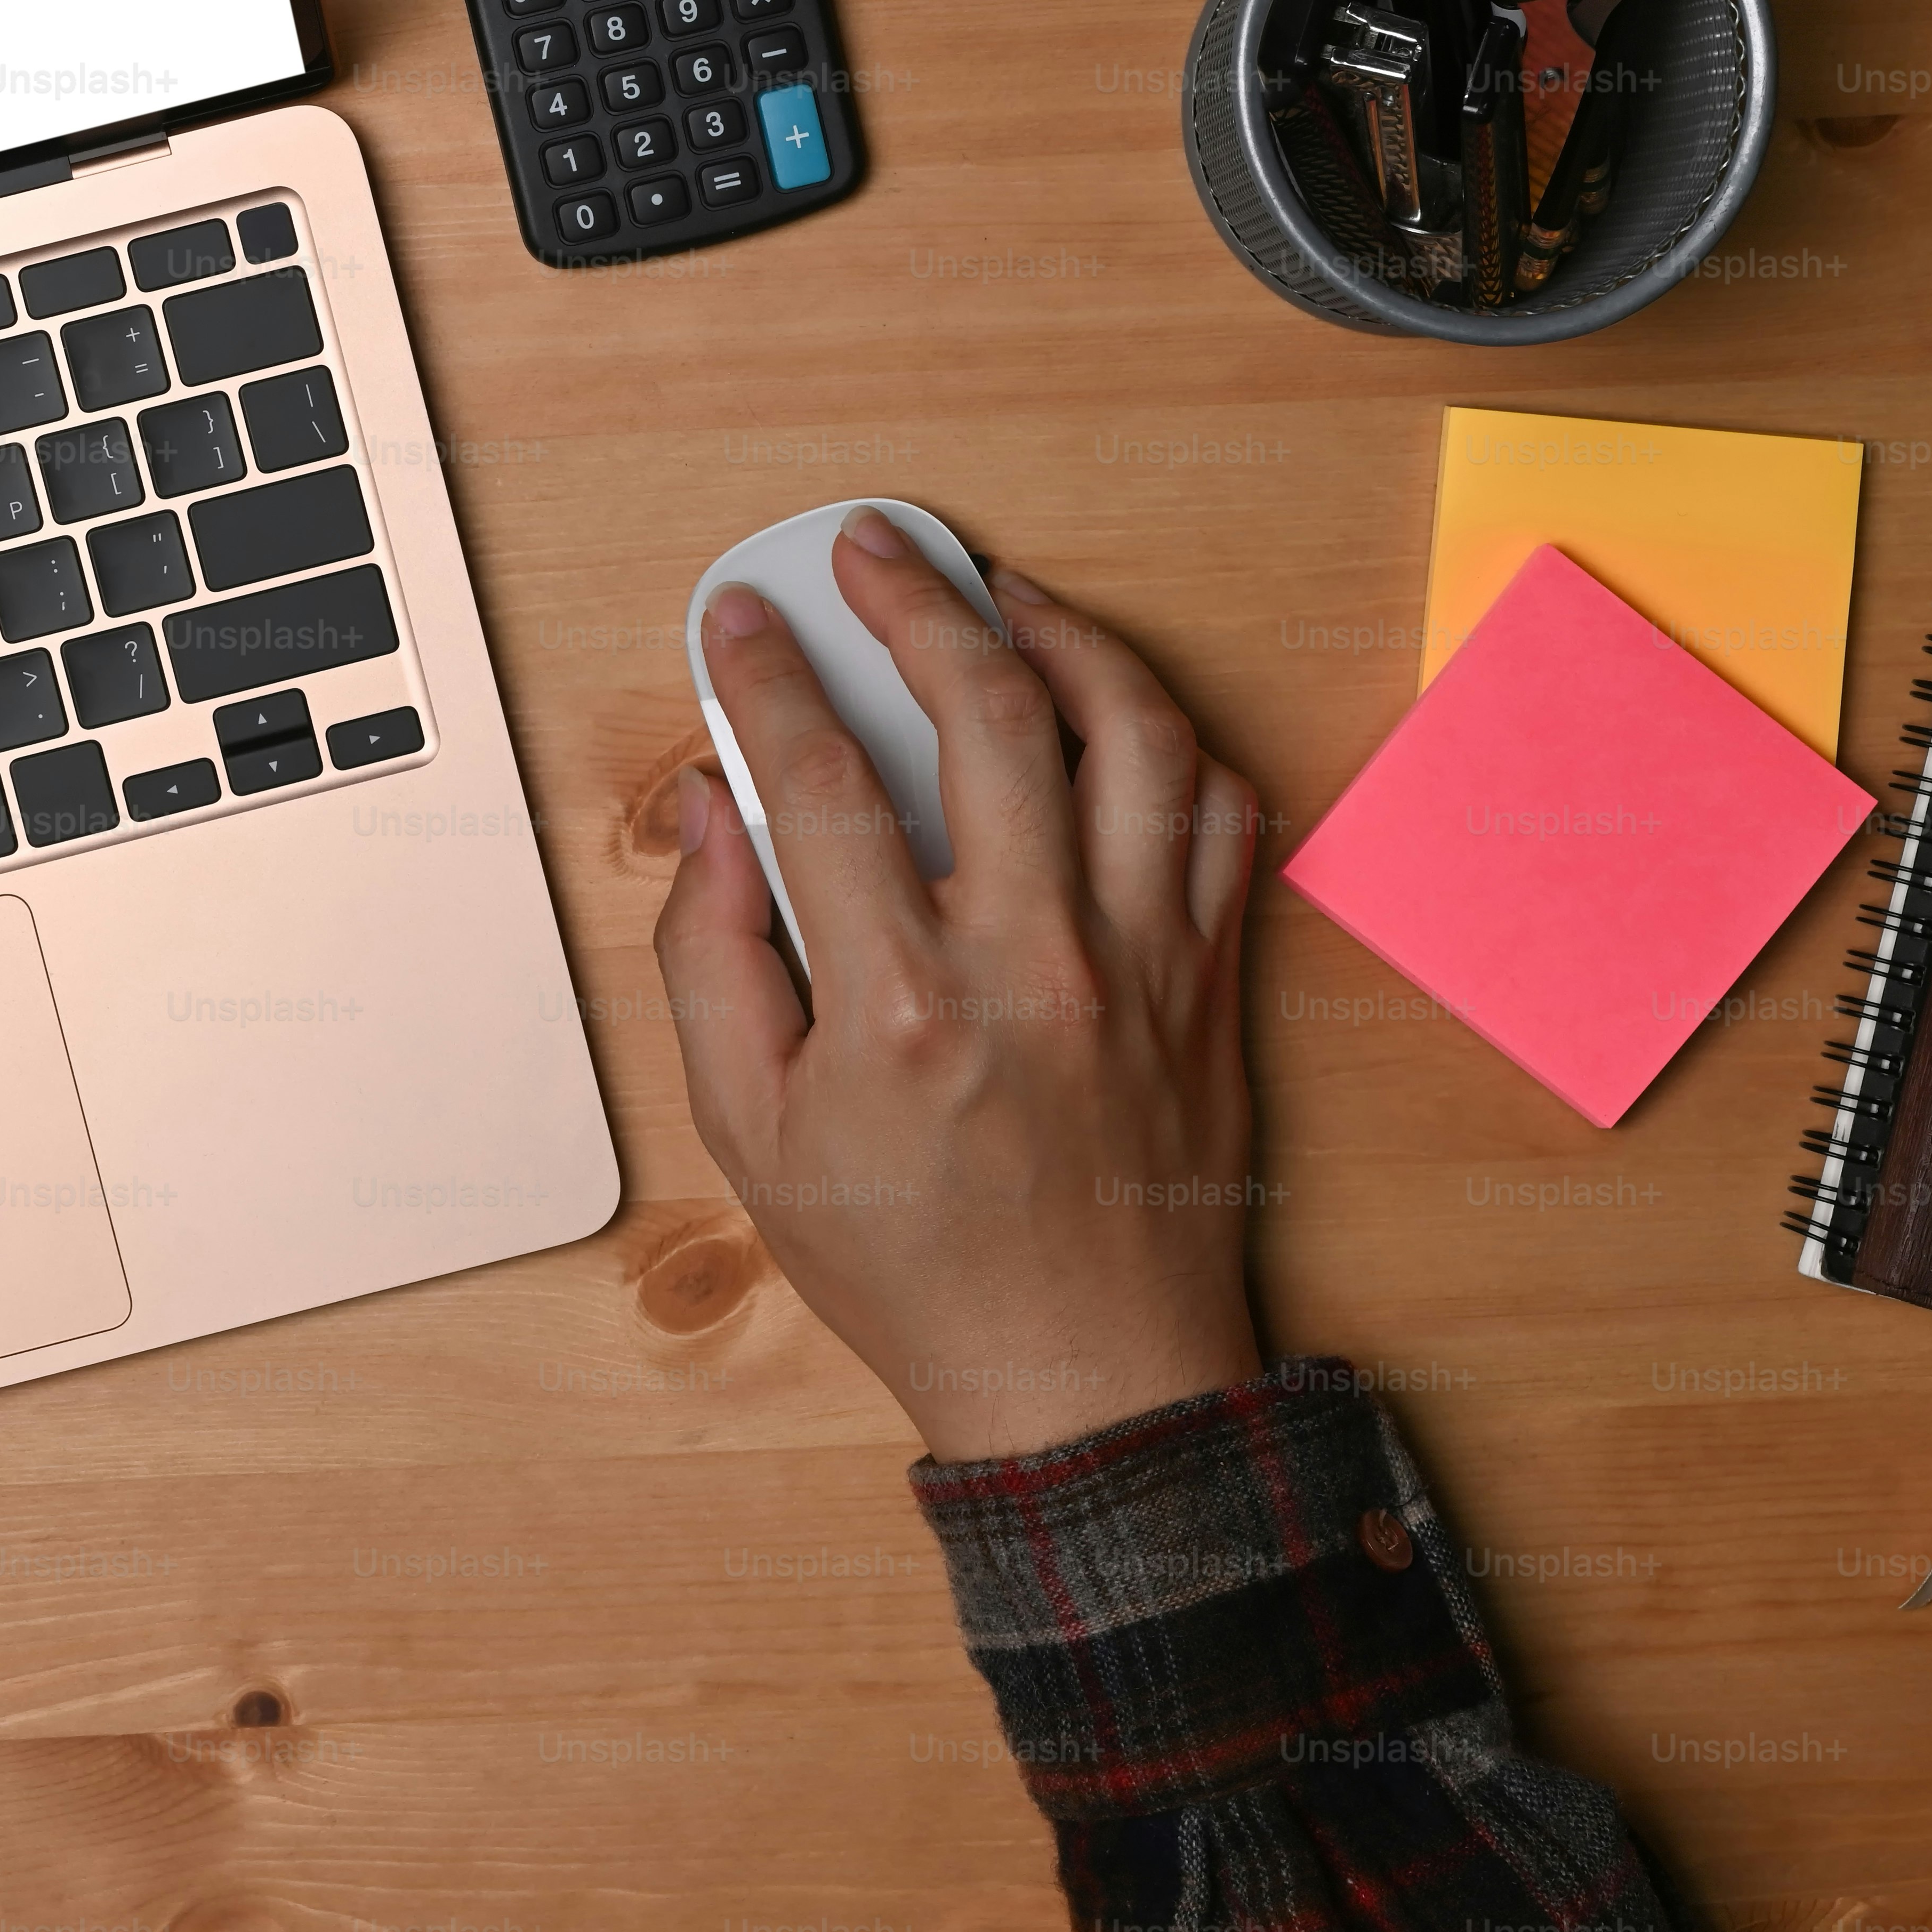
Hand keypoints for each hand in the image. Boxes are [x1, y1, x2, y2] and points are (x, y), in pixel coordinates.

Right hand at [654, 509, 1265, 1462]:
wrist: (1084, 1379)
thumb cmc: (913, 1267)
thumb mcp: (749, 1134)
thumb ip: (712, 957)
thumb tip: (712, 812)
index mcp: (900, 1007)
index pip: (824, 778)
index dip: (769, 675)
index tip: (743, 620)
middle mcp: (1034, 964)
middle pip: (986, 713)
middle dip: (916, 601)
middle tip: (870, 552)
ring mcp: (1142, 963)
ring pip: (1131, 732)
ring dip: (1061, 635)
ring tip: (1001, 597)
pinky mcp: (1212, 978)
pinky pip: (1219, 811)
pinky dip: (1167, 735)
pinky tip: (1107, 708)